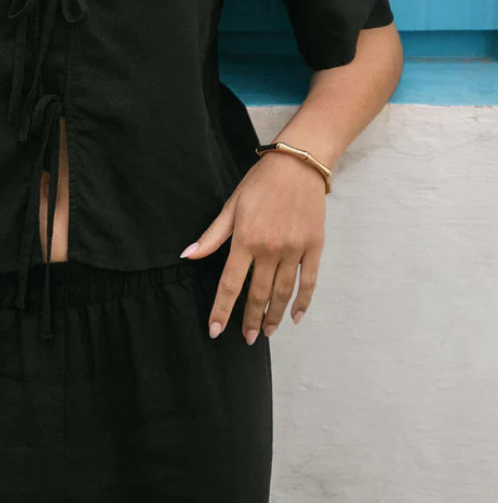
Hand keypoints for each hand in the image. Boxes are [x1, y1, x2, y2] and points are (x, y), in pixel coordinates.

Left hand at [180, 150, 326, 342]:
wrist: (298, 163)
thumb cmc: (260, 183)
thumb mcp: (232, 206)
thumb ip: (212, 236)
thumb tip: (187, 255)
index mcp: (246, 240)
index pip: (230, 284)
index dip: (222, 310)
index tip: (215, 331)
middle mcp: (271, 249)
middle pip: (258, 294)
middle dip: (250, 320)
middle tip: (247, 338)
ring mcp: (295, 249)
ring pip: (282, 292)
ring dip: (274, 316)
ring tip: (267, 331)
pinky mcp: (314, 246)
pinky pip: (309, 281)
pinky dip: (302, 301)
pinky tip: (295, 316)